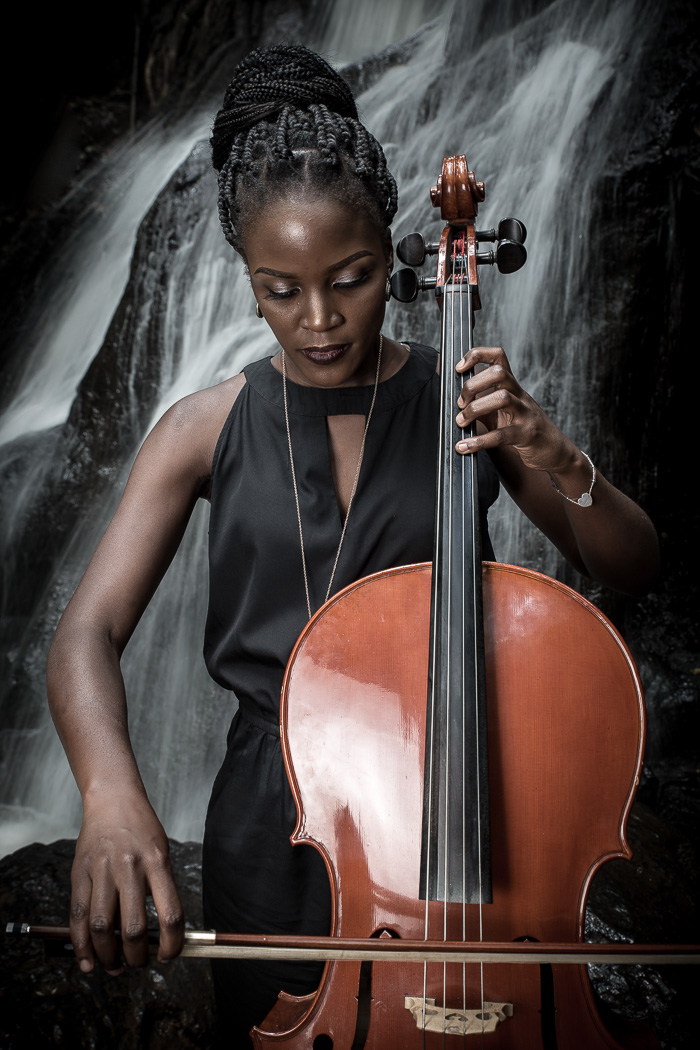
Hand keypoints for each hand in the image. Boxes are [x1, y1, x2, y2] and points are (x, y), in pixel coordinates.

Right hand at [70, 792, 183, 973]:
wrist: (113, 800)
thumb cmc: (141, 829)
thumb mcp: (161, 853)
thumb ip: (159, 889)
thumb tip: (158, 936)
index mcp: (157, 862)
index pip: (170, 913)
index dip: (172, 944)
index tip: (169, 956)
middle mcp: (130, 867)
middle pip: (133, 927)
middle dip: (137, 956)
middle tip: (139, 964)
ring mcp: (102, 870)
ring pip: (102, 927)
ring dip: (108, 956)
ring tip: (114, 967)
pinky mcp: (80, 874)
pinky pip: (78, 916)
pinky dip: (81, 945)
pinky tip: (88, 961)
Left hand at [454, 345, 577, 474]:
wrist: (554, 450)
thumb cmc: (523, 429)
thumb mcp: (503, 411)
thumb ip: (483, 403)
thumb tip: (455, 402)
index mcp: (512, 386)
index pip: (498, 356)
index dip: (477, 355)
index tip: (459, 368)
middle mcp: (520, 395)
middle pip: (499, 373)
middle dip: (473, 385)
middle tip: (460, 403)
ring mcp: (525, 414)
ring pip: (502, 398)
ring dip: (475, 409)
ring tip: (461, 421)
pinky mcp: (526, 435)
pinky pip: (501, 435)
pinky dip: (479, 442)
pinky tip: (464, 447)